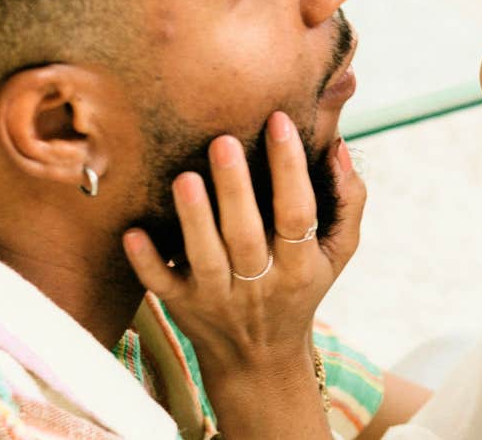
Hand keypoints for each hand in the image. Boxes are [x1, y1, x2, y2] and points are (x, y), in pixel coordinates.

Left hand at [122, 111, 366, 438]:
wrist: (261, 361)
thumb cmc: (301, 286)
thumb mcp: (337, 252)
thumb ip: (347, 200)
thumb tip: (336, 145)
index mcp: (299, 264)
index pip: (299, 214)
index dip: (291, 169)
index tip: (278, 121)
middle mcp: (259, 282)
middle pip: (247, 235)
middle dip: (235, 189)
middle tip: (222, 142)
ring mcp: (217, 297)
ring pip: (205, 258)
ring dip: (194, 220)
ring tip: (185, 178)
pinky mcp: (183, 307)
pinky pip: (162, 286)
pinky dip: (147, 263)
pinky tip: (133, 232)